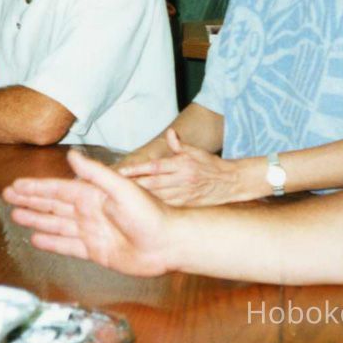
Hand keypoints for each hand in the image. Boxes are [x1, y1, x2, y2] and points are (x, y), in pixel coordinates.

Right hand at [3, 148, 175, 276]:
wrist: (167, 243)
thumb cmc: (150, 213)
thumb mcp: (122, 188)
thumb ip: (95, 173)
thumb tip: (72, 155)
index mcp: (92, 194)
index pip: (57, 189)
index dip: (36, 187)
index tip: (16, 184)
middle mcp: (89, 211)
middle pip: (52, 205)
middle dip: (30, 200)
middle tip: (8, 196)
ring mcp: (91, 231)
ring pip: (56, 224)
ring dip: (36, 220)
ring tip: (16, 215)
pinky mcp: (95, 251)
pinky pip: (67, 246)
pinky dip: (51, 242)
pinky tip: (36, 239)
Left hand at [118, 129, 244, 206]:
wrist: (230, 182)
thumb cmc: (210, 164)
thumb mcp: (195, 151)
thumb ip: (179, 144)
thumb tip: (170, 133)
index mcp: (181, 164)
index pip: (154, 167)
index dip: (136, 170)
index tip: (120, 172)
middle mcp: (181, 180)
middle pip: (151, 184)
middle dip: (132, 186)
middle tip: (112, 187)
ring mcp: (183, 194)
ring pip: (156, 198)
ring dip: (139, 198)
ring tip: (120, 198)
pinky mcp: (185, 205)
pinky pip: (165, 207)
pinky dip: (151, 208)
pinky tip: (138, 209)